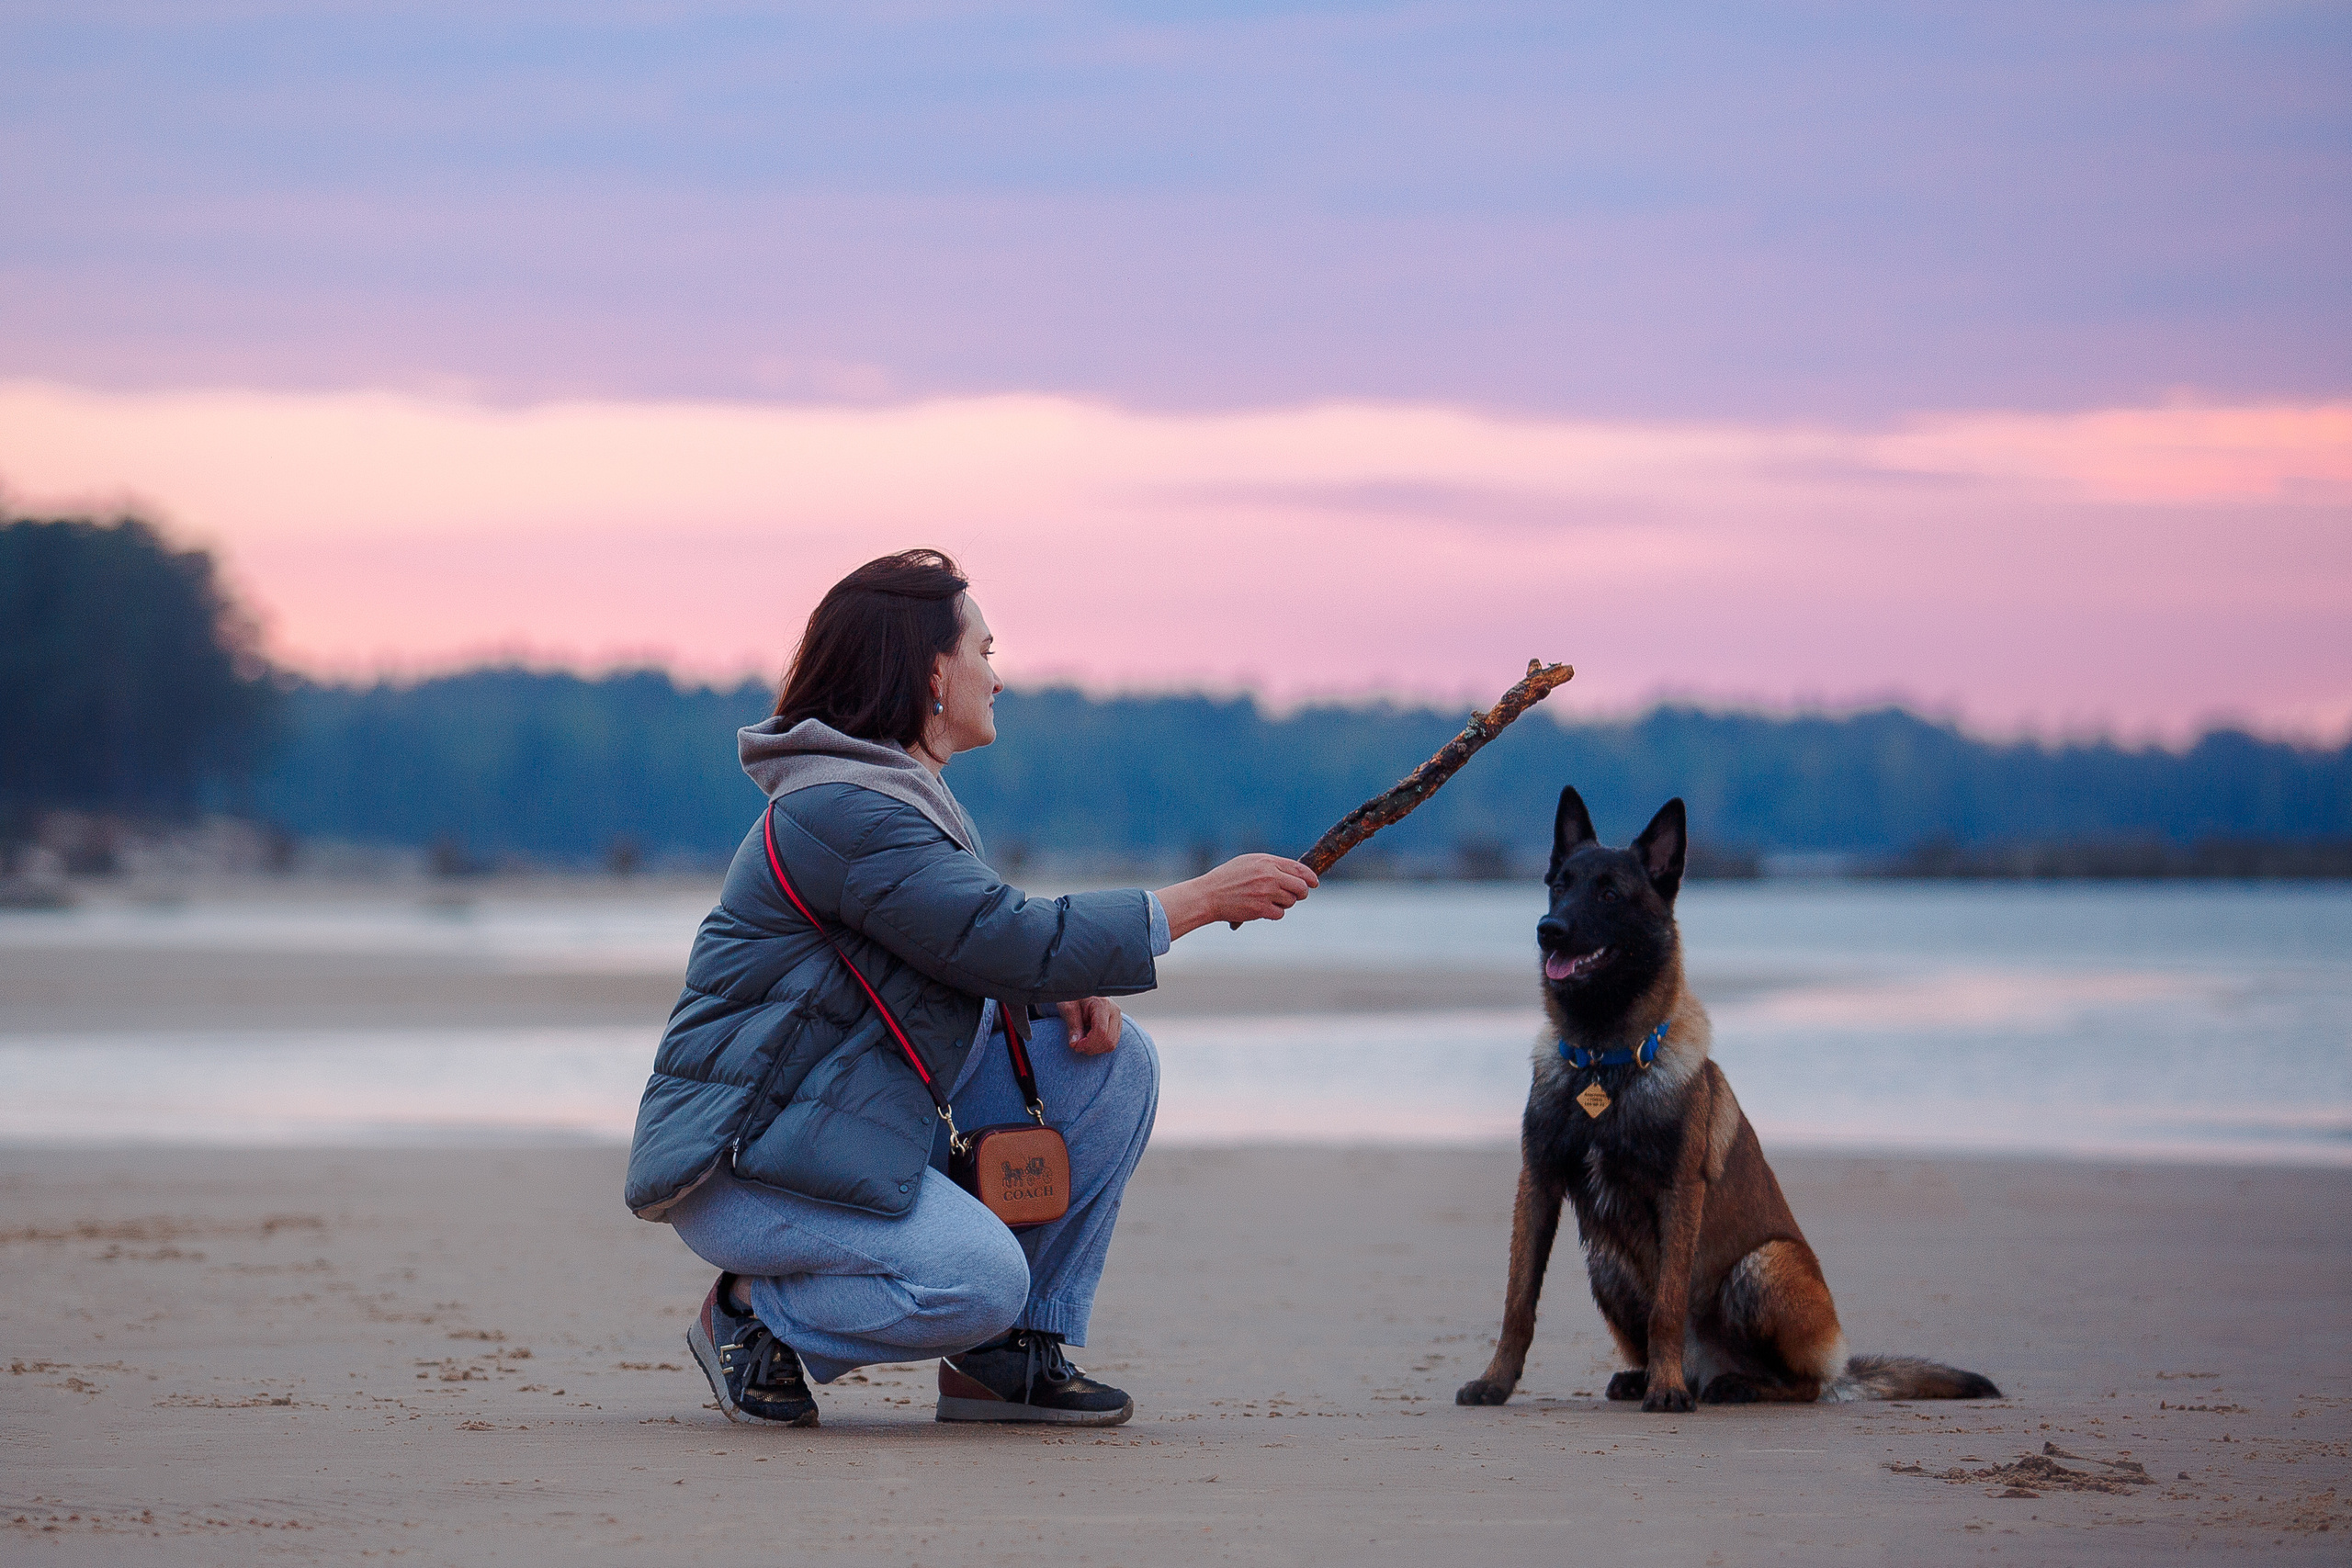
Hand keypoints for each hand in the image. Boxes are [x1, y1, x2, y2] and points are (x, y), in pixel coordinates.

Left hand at [1056, 997, 1122, 1055]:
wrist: (1081, 990)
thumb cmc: (1073, 997)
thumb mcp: (1068, 1008)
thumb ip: (1073, 1025)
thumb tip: (1075, 1044)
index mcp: (1102, 1004)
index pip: (1101, 1031)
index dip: (1088, 1043)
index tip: (1075, 1045)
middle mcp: (1114, 1011)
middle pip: (1109, 1040)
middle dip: (1092, 1048)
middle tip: (1077, 1046)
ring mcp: (1118, 1018)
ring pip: (1112, 1043)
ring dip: (1096, 1049)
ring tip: (1083, 1044)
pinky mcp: (1117, 1024)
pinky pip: (1113, 1042)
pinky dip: (1100, 1046)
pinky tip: (1089, 1041)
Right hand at [1153, 854, 1319, 939]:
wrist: (1208, 895)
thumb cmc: (1227, 878)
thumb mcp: (1248, 862)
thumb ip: (1271, 865)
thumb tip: (1294, 873)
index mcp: (1266, 861)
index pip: (1298, 869)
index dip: (1310, 877)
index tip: (1314, 883)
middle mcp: (1269, 876)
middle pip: (1300, 887)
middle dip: (1301, 893)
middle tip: (1295, 896)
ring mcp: (1266, 893)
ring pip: (1291, 901)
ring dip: (1284, 903)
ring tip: (1267, 900)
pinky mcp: (1261, 909)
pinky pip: (1280, 914)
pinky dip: (1274, 913)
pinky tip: (1262, 909)